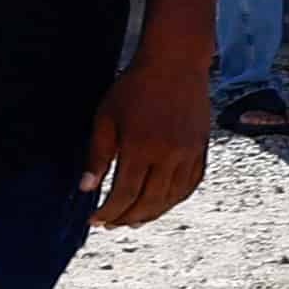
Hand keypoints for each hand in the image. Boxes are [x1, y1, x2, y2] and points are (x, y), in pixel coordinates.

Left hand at [84, 55, 208, 228]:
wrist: (175, 63)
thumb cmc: (136, 87)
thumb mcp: (106, 118)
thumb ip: (97, 155)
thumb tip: (86, 187)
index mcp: (141, 148)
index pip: (124, 194)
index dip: (108, 212)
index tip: (95, 219)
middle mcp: (169, 155)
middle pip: (150, 202)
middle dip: (128, 218)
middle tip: (112, 224)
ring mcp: (189, 153)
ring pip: (172, 197)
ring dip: (152, 213)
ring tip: (134, 220)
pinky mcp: (201, 148)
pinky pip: (191, 183)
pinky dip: (176, 198)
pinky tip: (163, 202)